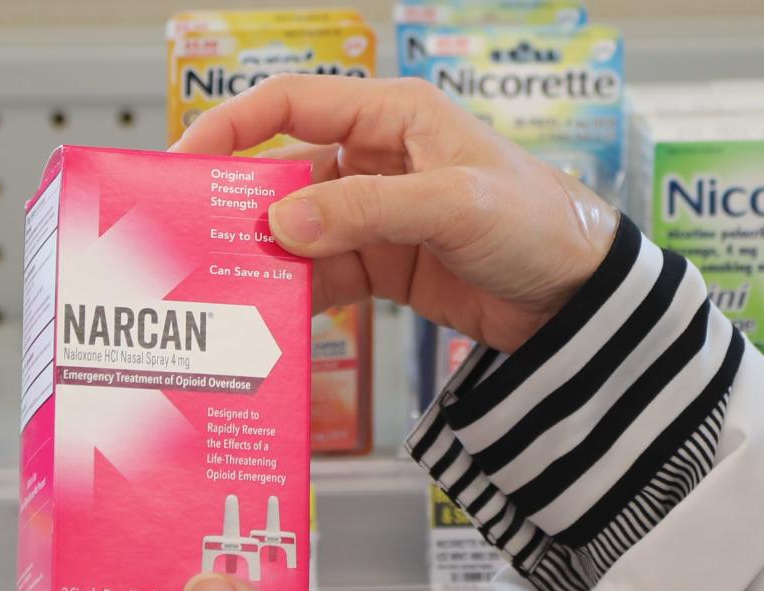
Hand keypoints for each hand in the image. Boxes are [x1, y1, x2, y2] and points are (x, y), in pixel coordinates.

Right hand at [172, 75, 618, 352]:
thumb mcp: (454, 205)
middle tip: (195, 239)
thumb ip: (367, 210)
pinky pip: (323, 273)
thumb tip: (283, 224)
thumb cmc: (537, 221)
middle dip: (241, 205)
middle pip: (284, 172)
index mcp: (392, 115)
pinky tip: (276, 313)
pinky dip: (298, 292)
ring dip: (267, 257)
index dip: (231, 127)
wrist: (579, 298)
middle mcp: (375, 158)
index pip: (291, 104)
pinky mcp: (381, 262)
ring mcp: (375, 213)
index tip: (184, 161)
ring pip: (299, 230)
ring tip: (229, 287)